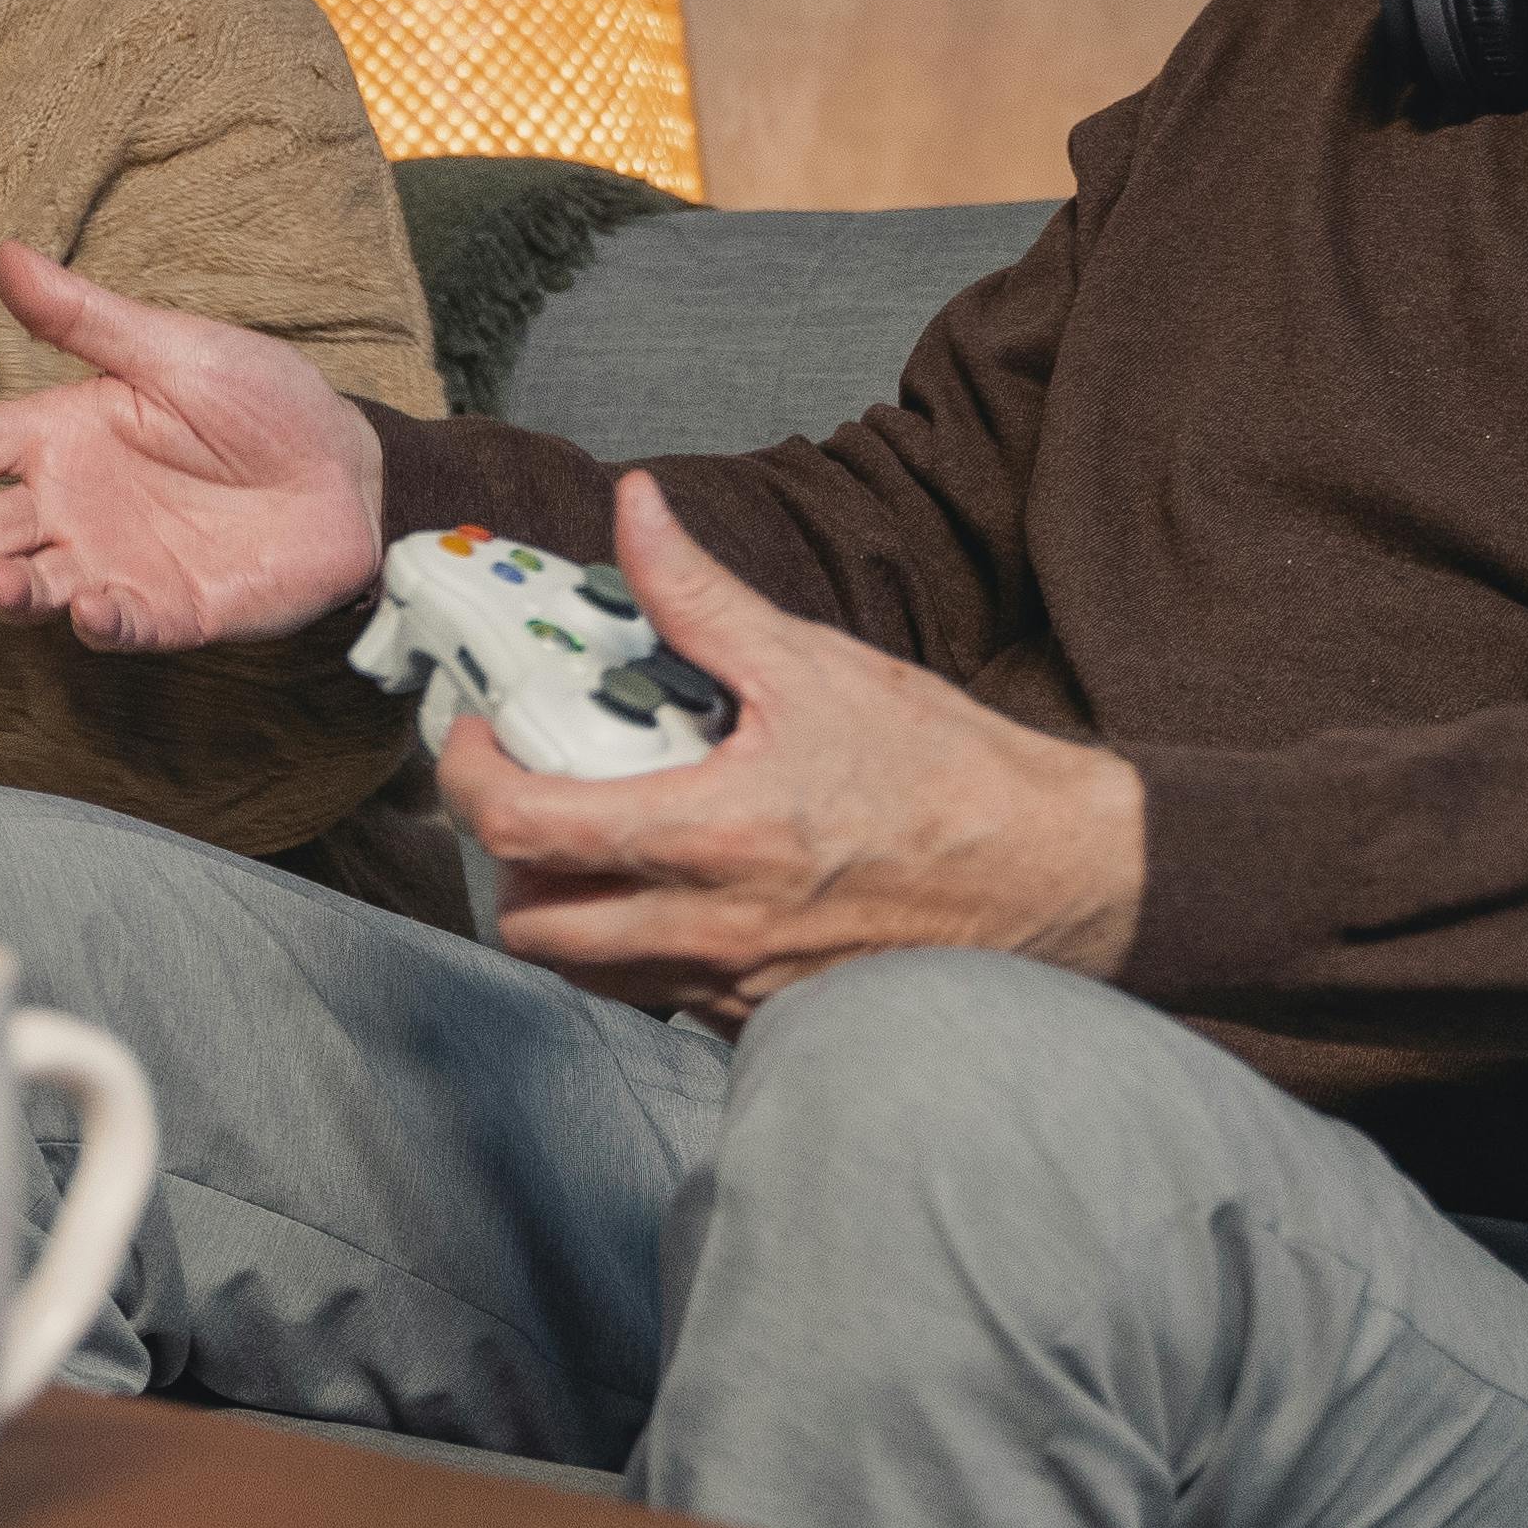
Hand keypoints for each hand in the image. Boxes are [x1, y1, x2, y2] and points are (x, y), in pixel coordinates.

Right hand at [0, 243, 384, 649]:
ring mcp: (114, 563)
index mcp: (62, 434)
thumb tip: (6, 254)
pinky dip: (103, 621)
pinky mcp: (167, 612)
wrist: (348, 470)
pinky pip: (122, 624)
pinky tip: (93, 609)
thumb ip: (86, 320)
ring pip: (40, 585)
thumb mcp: (172, 349)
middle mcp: (73, 505)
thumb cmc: (260, 401)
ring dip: (12, 589)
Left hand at [457, 473, 1149, 1030]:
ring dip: (561, 910)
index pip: (526, 828)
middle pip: (531, 925)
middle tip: (525, 792)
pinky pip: (656, 999)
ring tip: (590, 839)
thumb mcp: (818, 664)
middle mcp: (709, 927)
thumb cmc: (949, 773)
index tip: (477, 737)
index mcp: (711, 833)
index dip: (470, 779)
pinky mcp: (764, 1017)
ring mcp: (734, 985)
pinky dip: (633, 949)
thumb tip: (635, 510)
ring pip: (585, 973)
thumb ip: (701, 595)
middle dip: (503, 861)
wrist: (1058, 875)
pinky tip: (667, 887)